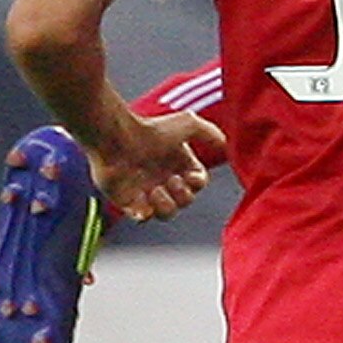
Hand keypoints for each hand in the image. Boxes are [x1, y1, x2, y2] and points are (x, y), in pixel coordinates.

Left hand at [88, 107, 221, 222]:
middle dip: (182, 195)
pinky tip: (143, 198)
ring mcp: (145, 192)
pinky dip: (145, 213)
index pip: (197, 184)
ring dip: (166, 206)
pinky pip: (142, 218)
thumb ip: (210, 133)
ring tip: (154, 191)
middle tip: (170, 180)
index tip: (189, 174)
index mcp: (179, 165)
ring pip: (166, 214)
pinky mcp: (127, 201)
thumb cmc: (150, 130)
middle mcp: (164, 179)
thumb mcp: (188, 124)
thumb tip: (225, 145)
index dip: (197, 183)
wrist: (117, 138)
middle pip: (185, 202)